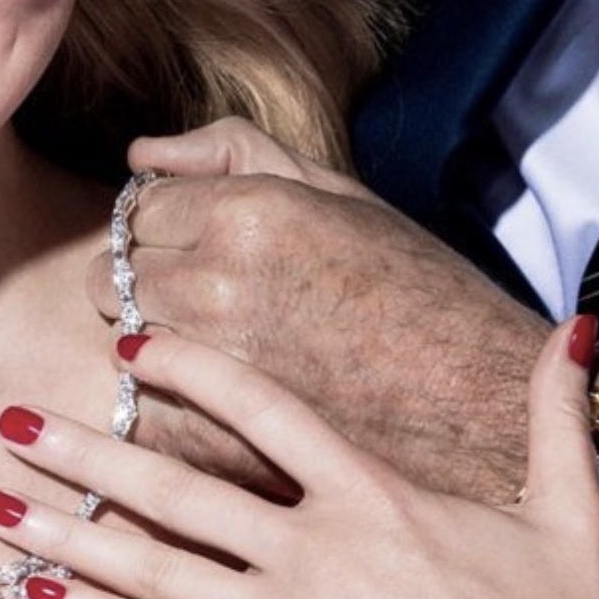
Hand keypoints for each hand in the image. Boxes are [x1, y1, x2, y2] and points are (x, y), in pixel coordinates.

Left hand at [0, 319, 598, 598]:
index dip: (195, 367)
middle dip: (84, 451)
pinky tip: (42, 598)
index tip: (136, 342)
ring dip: (65, 535)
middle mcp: (311, 553)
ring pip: (151, 568)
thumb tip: (578, 328)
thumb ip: (553, 418)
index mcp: (374, 498)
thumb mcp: (570, 519)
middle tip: (11, 420)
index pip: (265, 410)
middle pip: (175, 489)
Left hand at [89, 118, 547, 500]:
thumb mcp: (342, 195)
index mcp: (250, 214)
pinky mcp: (210, 446)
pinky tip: (222, 414)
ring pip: (122, 346)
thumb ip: (232, 152)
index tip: (202, 250)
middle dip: (145, 287)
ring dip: (153, 350)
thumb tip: (141, 152)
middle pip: (110, 278)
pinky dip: (165, 416)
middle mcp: (217, 285)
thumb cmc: (424, 297)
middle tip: (208, 306)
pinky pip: (138, 415)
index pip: (137, 208)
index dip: (167, 229)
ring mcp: (210, 371)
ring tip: (224, 359)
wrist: (488, 414)